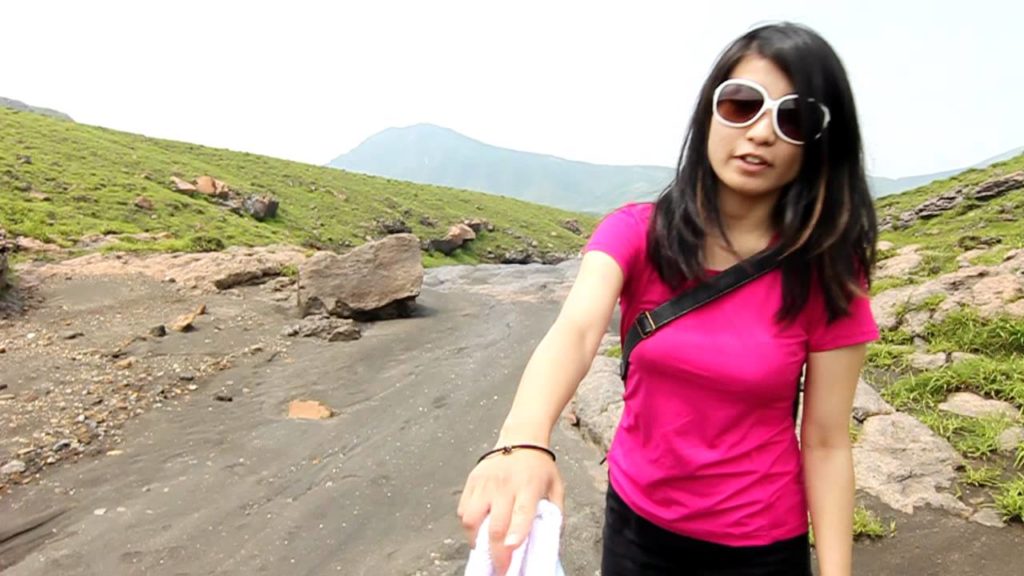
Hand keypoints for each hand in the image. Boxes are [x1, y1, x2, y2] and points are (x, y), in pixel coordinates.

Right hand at [457, 449, 564, 575]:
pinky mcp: (472, 480)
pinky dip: (468, 525)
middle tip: (501, 569)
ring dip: (477, 540)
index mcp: (528, 487)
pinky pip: (462, 509)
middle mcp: (503, 485)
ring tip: (486, 547)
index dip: (515, 535)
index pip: (520, 514)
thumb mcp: (556, 487)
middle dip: (496, 553)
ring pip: (471, 519)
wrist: (521, 437)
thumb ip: (555, 514)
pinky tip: (479, 528)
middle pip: (494, 526)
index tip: (512, 551)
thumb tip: (549, 541)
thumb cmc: (540, 468)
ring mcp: (484, 483)